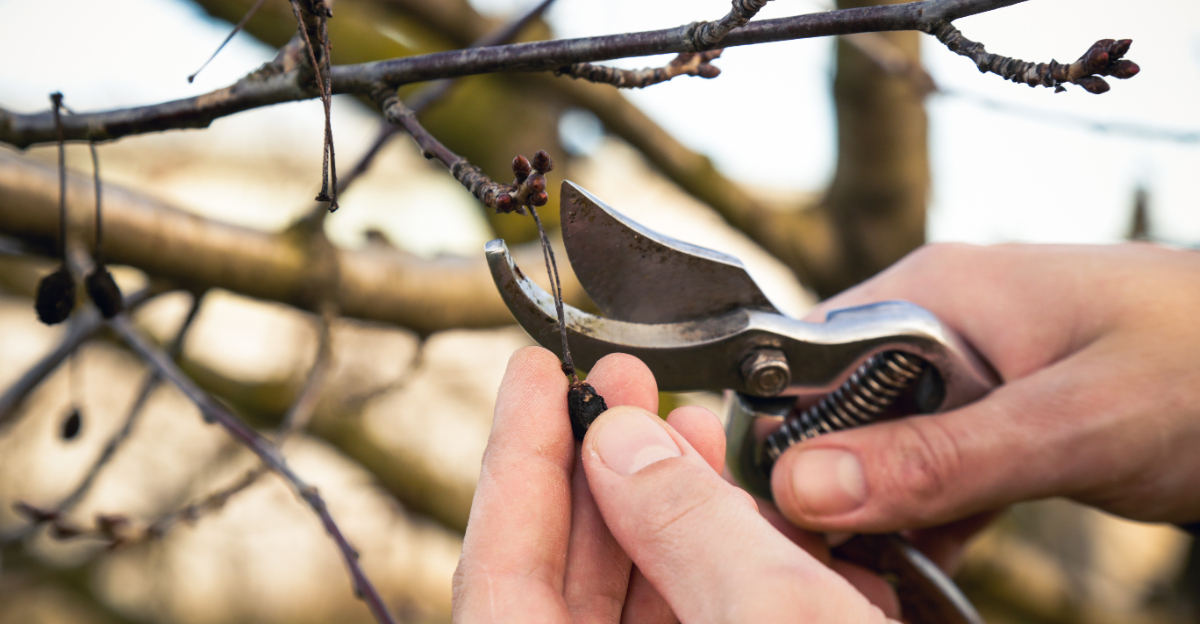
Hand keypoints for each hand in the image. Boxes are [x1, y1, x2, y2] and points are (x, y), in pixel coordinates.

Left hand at [453, 347, 899, 622]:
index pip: (497, 579)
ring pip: (630, 607)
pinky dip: (710, 565)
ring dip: (657, 511)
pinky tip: (738, 505)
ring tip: (687, 427)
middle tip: (622, 382)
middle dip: (595, 470)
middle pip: (560, 586)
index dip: (513, 462)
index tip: (534, 372)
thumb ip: (685, 527)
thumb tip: (615, 442)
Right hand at [770, 243, 1199, 559]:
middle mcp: (929, 330)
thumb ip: (941, 457)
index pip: (800, 364)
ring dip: (871, 514)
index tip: (786, 520)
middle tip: (838, 562)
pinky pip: (924, 474)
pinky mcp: (990, 421)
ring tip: (875, 576)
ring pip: (872, 453)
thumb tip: (805, 486)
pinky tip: (916, 570)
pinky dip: (917, 523)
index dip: (779, 442)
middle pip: (826, 414)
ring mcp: (961, 378)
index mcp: (927, 295)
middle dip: (823, 489)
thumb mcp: (1072, 421)